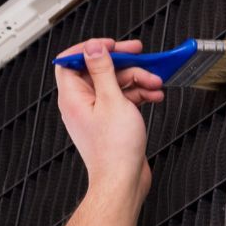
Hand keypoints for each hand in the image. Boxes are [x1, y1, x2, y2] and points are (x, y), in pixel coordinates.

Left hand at [54, 38, 159, 203]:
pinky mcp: (111, 121)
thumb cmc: (114, 150)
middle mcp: (82, 103)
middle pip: (99, 70)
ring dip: (137, 79)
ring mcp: (97, 112)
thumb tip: (93, 47)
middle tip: (140, 54)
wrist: (123, 180)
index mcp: (73, 97)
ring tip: (154, 82)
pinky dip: (139, 94)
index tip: (110, 44)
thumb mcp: (111, 100)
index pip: (71, 61)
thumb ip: (102, 70)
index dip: (90, 48)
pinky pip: (123, 98)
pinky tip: (154, 95)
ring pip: (115, 83)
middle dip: (123, 62)